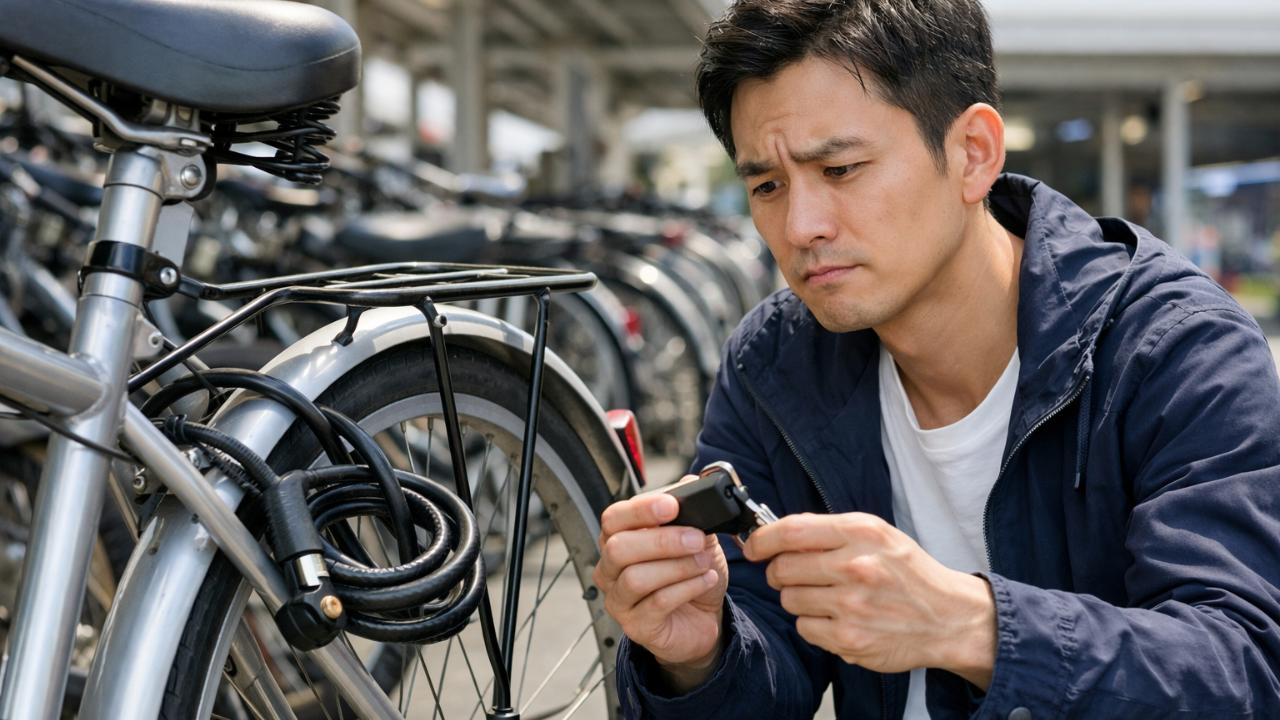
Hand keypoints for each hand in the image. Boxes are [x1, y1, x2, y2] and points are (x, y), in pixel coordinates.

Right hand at [592, 488, 729, 689]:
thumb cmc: (691, 573)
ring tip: (705, 563)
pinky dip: (687, 588)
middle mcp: (610, 568)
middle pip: (619, 548)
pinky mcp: (635, 626)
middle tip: (697, 539)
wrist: (703, 617)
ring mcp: (619, 599)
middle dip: (663, 540)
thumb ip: (690, 512)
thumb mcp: (696, 537)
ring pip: (636, 578)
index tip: (672, 506)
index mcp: (618, 538)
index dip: (641, 510)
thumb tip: (691, 482)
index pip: (614, 518)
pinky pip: (657, 603)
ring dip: (677, 566)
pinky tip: (707, 580)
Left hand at [744, 512, 995, 688]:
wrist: (949, 617)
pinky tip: (837, 618)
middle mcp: (856, 566)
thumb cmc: (909, 573)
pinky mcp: (850, 638)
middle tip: (794, 575)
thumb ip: (829, 531)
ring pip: (789, 599)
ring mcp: (852, 605)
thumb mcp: (877, 535)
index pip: (790, 530)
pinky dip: (813, 624)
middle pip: (782, 568)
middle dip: (779, 572)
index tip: (753, 546)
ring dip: (798, 598)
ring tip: (826, 597)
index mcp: (861, 533)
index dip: (762, 539)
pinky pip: (804, 628)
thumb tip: (775, 533)